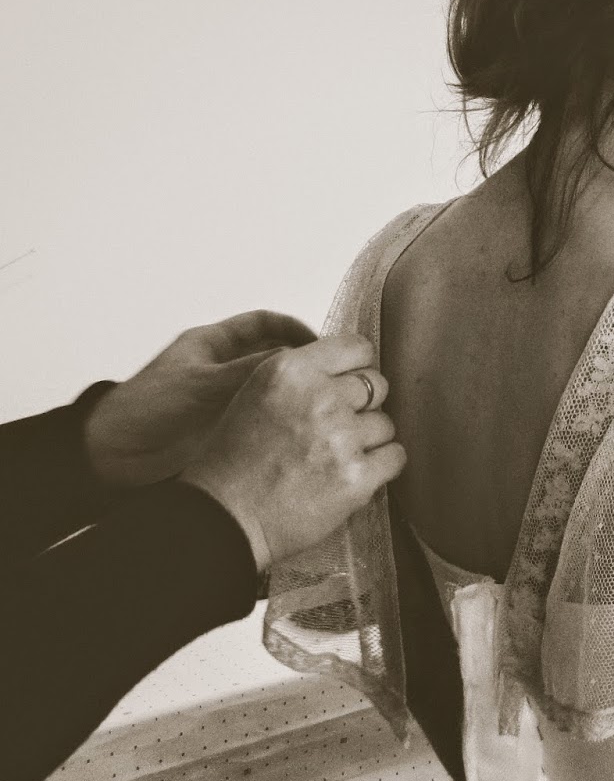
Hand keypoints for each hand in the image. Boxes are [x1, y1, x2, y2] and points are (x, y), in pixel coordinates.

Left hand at [84, 311, 317, 486]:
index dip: (294, 329)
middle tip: (333, 375)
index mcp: (213, 344)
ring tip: (325, 403)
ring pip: (273, 389)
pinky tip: (302, 428)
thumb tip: (301, 362)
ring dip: (296, 394)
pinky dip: (284, 420)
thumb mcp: (203, 382)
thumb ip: (251, 371)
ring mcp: (227, 399)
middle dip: (303, 363)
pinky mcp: (228, 427)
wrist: (114, 456)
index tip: (322, 344)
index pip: (263, 324)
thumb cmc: (145, 409)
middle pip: (274, 356)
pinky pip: (264, 418)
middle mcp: (224, 368)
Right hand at [179, 334, 405, 571]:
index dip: (358, 367)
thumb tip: (350, 371)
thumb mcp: (258, 392)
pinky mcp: (357, 476)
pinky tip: (355, 474)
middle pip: (377, 384)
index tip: (351, 383)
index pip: (357, 347)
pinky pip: (395, 456)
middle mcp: (319, 398)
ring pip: (385, 424)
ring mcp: (341, 438)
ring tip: (336, 458)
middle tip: (339, 427)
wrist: (223, 515)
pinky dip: (382, 466)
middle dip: (364, 405)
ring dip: (369, 440)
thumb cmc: (234, 459)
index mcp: (291, 370)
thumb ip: (303, 375)